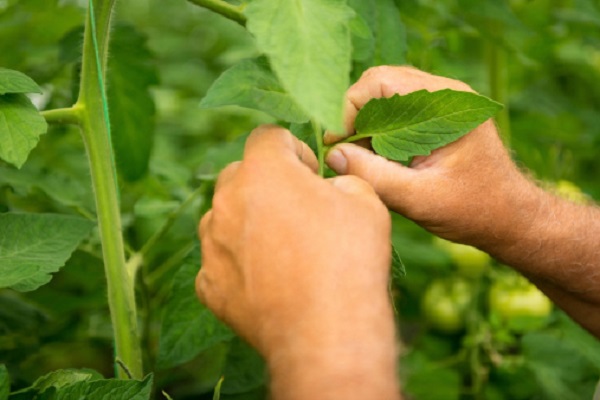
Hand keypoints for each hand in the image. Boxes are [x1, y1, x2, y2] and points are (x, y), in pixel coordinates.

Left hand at [197, 125, 399, 398]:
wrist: (327, 332)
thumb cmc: (349, 259)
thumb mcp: (365, 200)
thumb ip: (340, 179)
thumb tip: (329, 187)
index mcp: (262, 170)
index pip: (268, 136)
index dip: (294, 149)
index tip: (311, 175)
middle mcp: (226, 201)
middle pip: (240, 174)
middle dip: (266, 183)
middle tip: (298, 211)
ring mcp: (212, 245)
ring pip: (224, 217)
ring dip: (248, 222)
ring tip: (283, 249)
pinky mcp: (208, 285)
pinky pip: (220, 261)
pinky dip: (239, 264)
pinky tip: (269, 280)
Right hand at [325, 66, 537, 247]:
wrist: (510, 217)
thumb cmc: (473, 210)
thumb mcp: (419, 199)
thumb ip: (375, 176)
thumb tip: (334, 155)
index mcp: (446, 105)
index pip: (380, 82)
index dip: (350, 109)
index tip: (339, 145)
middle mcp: (446, 94)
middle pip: (379, 82)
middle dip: (355, 115)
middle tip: (347, 153)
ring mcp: (443, 102)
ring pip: (385, 95)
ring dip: (366, 123)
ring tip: (362, 158)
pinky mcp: (438, 116)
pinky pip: (397, 108)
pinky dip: (379, 128)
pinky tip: (379, 157)